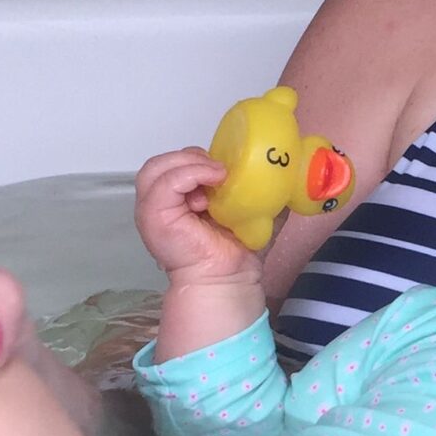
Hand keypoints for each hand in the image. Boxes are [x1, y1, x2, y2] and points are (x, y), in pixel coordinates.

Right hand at [133, 148, 252, 283]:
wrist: (230, 278)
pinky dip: (190, 173)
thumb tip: (283, 170)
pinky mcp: (154, 216)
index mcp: (174, 200)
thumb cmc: (237, 250)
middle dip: (191, 157)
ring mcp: (152, 210)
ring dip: (190, 163)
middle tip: (220, 171)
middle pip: (161, 162)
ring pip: (157, 167)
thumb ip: (257, 188)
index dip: (197, 159)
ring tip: (217, 176)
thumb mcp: (249, 208)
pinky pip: (165, 182)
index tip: (225, 170)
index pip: (174, 163)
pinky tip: (213, 181)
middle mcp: (158, 204)